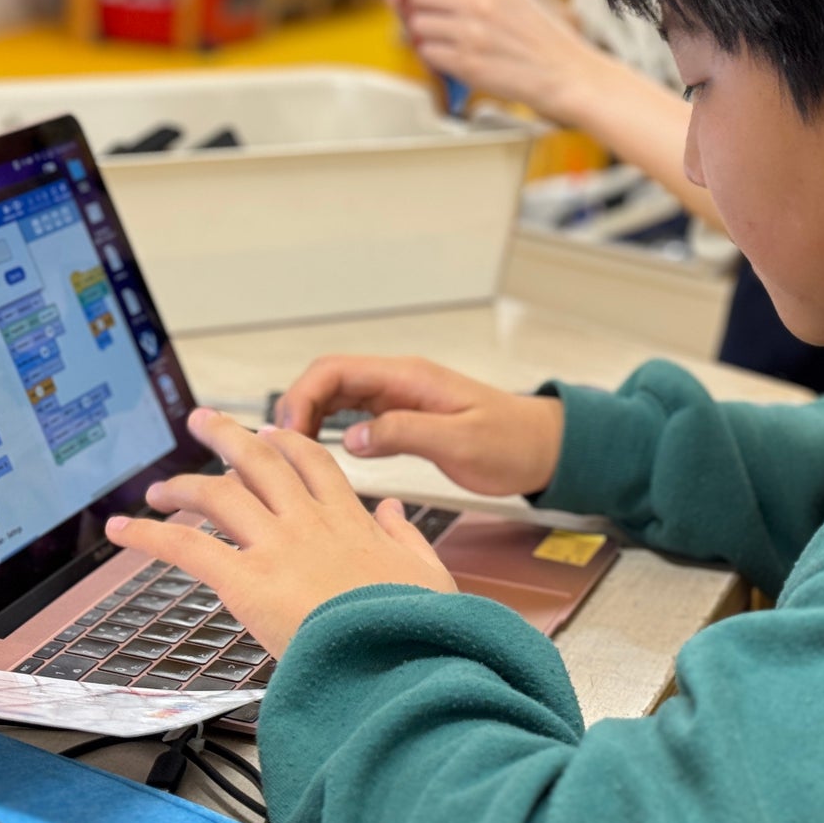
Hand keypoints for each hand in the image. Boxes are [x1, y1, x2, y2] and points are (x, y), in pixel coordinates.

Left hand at [104, 409, 455, 657]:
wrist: (401, 663)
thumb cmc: (419, 629)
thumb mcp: (428, 573)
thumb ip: (406, 535)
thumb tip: (392, 507)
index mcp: (351, 522)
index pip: (314, 465)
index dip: (287, 444)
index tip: (269, 434)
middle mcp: (309, 524)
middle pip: (259, 463)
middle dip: (226, 438)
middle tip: (203, 422)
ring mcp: (276, 548)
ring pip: (219, 495)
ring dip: (183, 485)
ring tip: (158, 485)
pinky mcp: (246, 581)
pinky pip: (186, 547)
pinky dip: (148, 534)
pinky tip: (121, 529)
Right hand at [275, 355, 565, 497]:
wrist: (542, 447)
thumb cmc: (511, 442)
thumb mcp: (460, 442)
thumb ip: (405, 434)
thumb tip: (351, 437)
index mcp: (409, 377)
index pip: (336, 370)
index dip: (302, 396)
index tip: (288, 432)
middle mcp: (399, 381)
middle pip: (327, 380)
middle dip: (296, 407)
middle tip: (281, 448)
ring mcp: (399, 397)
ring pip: (336, 396)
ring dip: (309, 418)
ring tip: (292, 452)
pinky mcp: (402, 416)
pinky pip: (353, 414)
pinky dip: (329, 427)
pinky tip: (320, 451)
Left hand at [386, 0, 599, 122]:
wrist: (565, 74)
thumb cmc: (536, 34)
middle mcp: (480, 1)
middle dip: (421, 6)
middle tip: (437, 17)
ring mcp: (471, 33)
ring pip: (418, 24)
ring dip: (427, 33)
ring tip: (451, 39)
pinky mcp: (466, 63)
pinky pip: (427, 52)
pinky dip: (436, 56)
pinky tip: (458, 57)